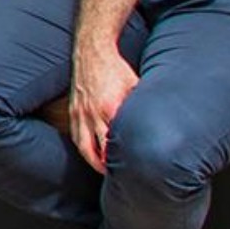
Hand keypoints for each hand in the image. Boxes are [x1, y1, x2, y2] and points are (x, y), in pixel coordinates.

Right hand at [70, 46, 139, 173]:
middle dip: (107, 166)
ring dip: (92, 161)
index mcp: (110, 108)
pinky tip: (89, 152)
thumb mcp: (134, 85)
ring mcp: (80, 112)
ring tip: (102, 170)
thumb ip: (140, 104)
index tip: (131, 168)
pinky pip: (75, 135)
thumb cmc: (115, 67)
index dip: (121, 158)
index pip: (115, 142)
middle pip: (98, 150)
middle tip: (118, 177)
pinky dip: (82, 147)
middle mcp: (93, 113)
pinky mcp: (73, 109)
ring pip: (83, 146)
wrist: (91, 51)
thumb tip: (156, 118)